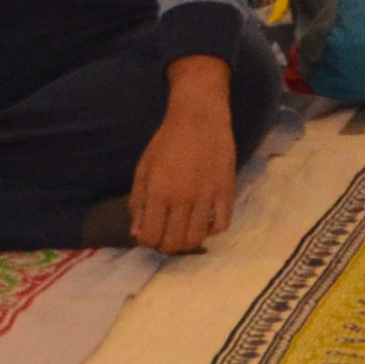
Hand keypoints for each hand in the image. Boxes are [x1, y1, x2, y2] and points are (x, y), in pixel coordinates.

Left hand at [127, 60, 240, 252]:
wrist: (199, 117)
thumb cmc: (167, 142)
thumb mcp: (143, 169)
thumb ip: (138, 202)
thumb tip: (138, 233)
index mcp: (158, 193)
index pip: (150, 236)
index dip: (147, 241)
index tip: (150, 234)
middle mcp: (182, 199)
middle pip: (174, 242)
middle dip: (167, 246)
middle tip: (167, 236)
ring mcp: (207, 196)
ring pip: (198, 237)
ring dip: (189, 242)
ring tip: (186, 232)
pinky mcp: (226, 190)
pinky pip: (223, 224)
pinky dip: (214, 230)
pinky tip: (207, 222)